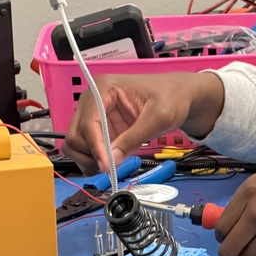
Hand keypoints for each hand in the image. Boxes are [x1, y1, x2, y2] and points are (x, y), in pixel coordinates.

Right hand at [61, 72, 224, 174]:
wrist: (180, 95)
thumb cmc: (172, 97)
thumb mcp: (158, 118)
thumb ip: (134, 138)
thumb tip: (111, 160)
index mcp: (103, 87)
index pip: (88, 122)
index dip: (95, 147)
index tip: (106, 166)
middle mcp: (92, 99)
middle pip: (75, 134)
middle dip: (89, 154)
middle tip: (109, 168)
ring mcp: (95, 114)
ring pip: (76, 144)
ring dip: (88, 159)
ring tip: (111, 166)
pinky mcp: (101, 127)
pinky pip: (88, 148)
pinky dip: (95, 159)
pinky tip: (111, 162)